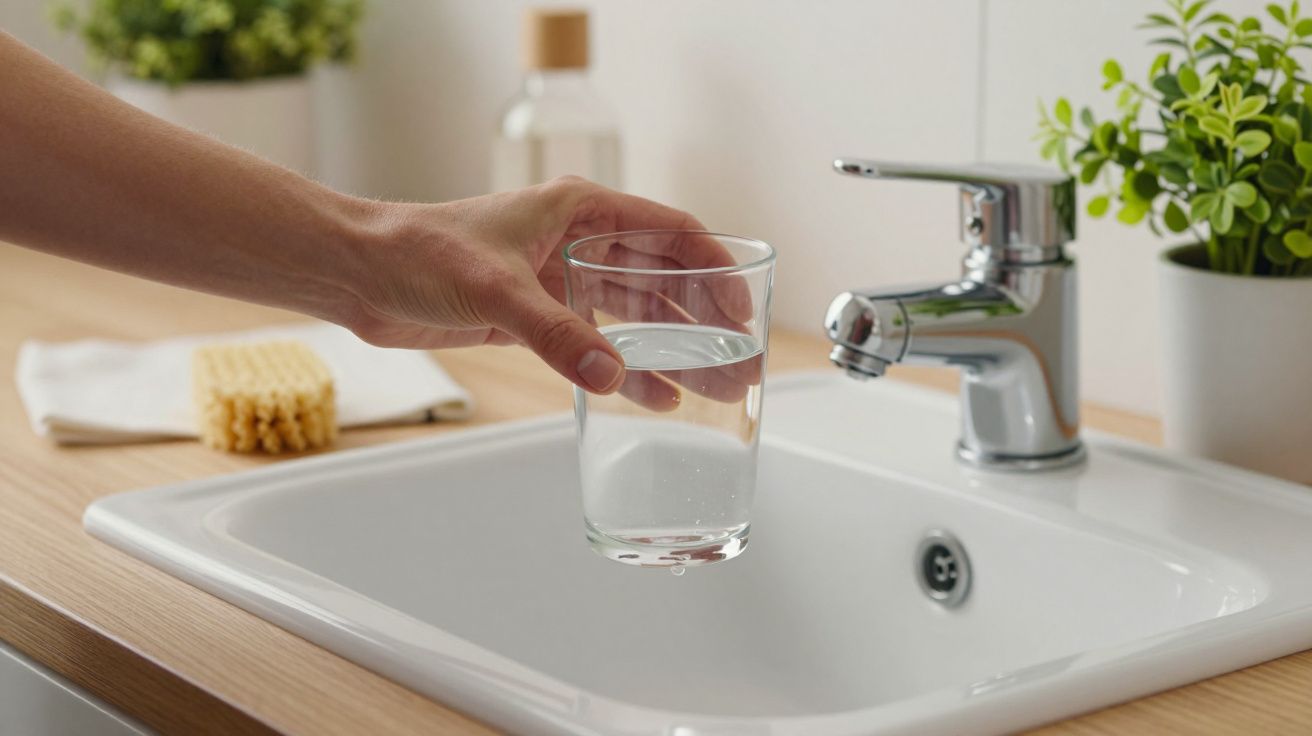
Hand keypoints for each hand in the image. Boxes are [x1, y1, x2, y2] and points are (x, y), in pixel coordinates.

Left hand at [340, 176, 734, 395]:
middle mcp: (577, 240)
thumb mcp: (495, 289)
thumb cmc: (418, 250)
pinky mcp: (539, 313)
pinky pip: (600, 341)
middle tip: (738, 361)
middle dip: (703, 319)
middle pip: (663, 278)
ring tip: (714, 385)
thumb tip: (612, 377)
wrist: (362, 273)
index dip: (714, 267)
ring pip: (636, 313)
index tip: (743, 305)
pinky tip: (654, 394)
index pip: (670, 231)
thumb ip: (556, 334)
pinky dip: (627, 366)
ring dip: (674, 347)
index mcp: (579, 210)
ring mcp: (560, 278)